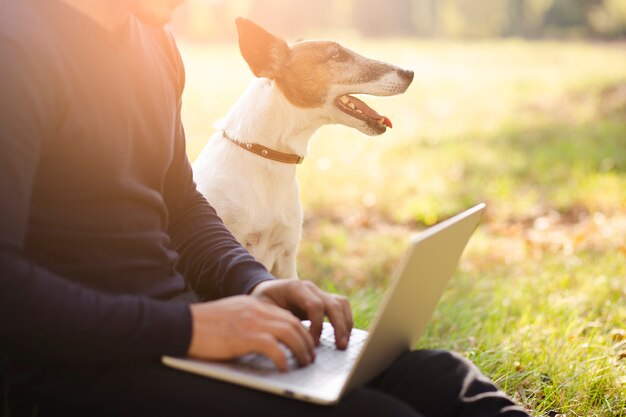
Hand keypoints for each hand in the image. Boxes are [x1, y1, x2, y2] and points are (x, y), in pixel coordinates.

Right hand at [187, 296, 314, 370]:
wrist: (183, 324)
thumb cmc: (204, 325)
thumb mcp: (232, 315)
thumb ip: (249, 321)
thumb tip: (265, 337)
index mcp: (254, 305)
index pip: (287, 314)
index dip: (301, 330)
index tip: (306, 343)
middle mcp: (257, 310)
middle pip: (293, 323)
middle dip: (306, 341)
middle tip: (310, 356)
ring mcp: (252, 322)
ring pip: (289, 333)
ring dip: (301, 350)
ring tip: (304, 362)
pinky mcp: (245, 337)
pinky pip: (274, 347)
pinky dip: (283, 358)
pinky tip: (285, 368)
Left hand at [250, 279, 352, 349]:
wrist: (266, 290)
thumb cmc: (262, 301)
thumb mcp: (262, 308)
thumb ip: (275, 319)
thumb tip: (289, 338)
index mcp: (295, 288)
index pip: (315, 305)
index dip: (317, 325)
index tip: (313, 343)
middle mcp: (310, 288)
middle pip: (332, 304)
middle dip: (338, 325)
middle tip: (340, 346)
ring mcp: (318, 292)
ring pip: (340, 303)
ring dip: (345, 323)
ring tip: (344, 343)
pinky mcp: (323, 299)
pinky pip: (341, 306)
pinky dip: (346, 320)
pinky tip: (344, 335)